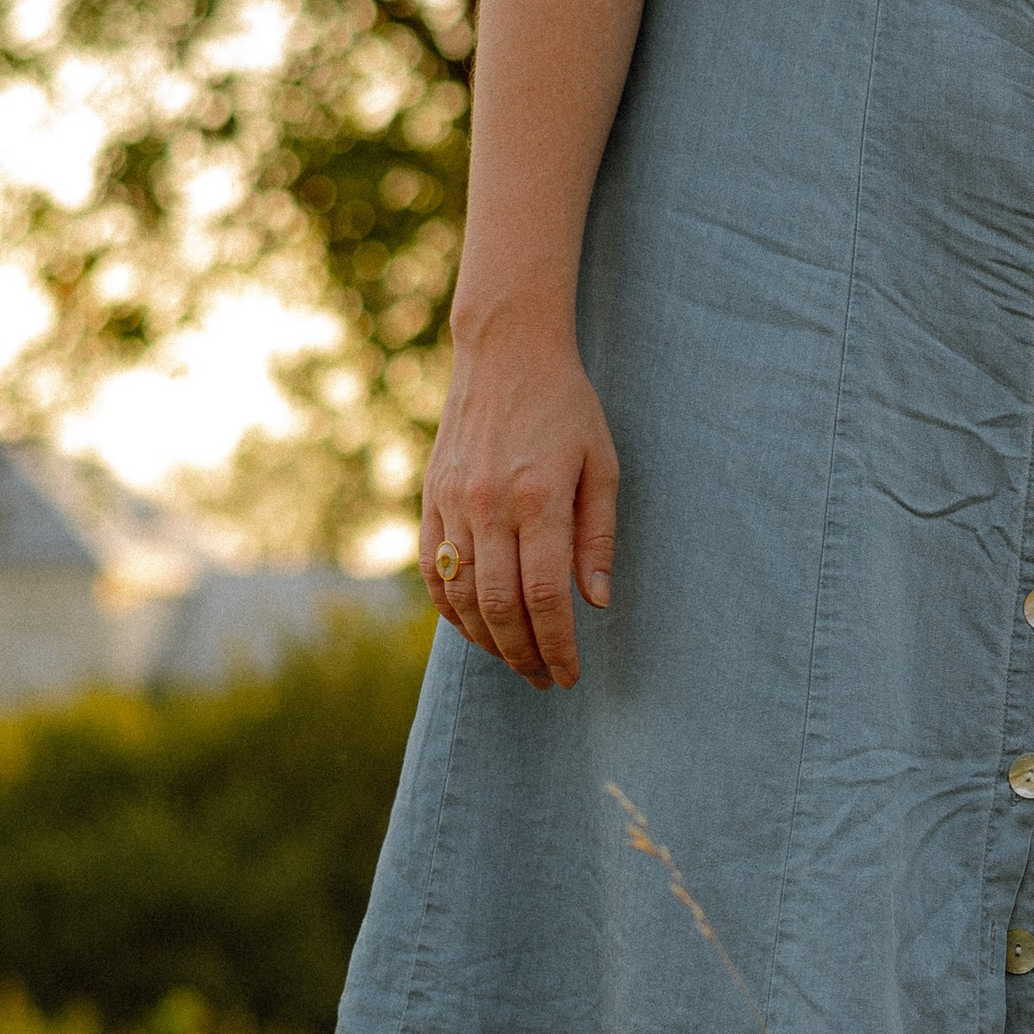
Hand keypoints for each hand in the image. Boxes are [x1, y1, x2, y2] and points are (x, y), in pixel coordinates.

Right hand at [422, 306, 620, 690]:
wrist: (506, 353)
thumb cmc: (567, 409)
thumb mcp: (603, 465)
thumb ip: (597, 536)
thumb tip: (595, 602)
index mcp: (539, 499)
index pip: (544, 597)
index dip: (557, 645)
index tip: (570, 675)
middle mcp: (490, 505)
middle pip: (499, 606)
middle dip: (524, 655)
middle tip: (544, 680)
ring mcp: (453, 502)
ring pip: (461, 595)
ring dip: (487, 640)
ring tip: (515, 661)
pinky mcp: (432, 497)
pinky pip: (431, 569)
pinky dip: (450, 608)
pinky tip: (474, 627)